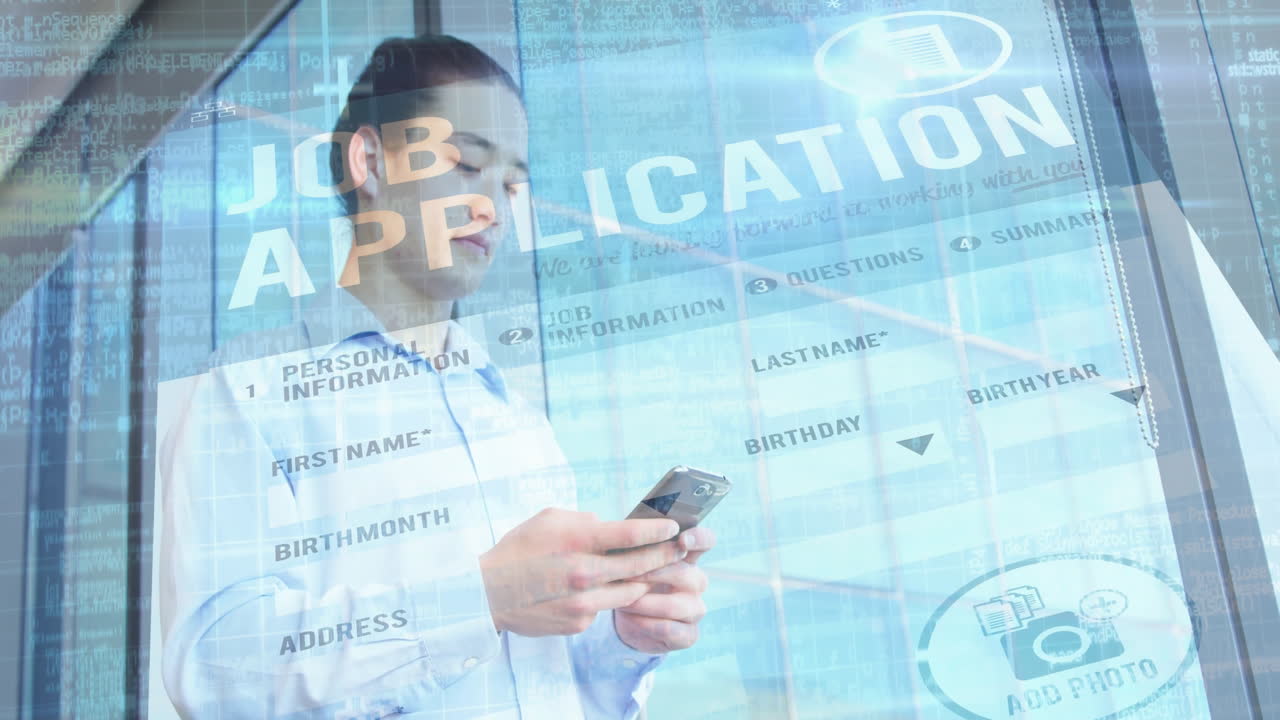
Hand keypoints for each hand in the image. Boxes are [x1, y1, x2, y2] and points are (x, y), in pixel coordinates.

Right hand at [479, 508, 685, 636]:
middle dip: (664, 555)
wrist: (489, 593)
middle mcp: (584, 573)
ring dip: (639, 581)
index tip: (674, 527)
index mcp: (577, 542)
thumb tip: (612, 527)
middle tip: (679, 549)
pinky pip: (605, 607)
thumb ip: (586, 521)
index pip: (632, 535)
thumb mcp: (549, 519)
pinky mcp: (580, 623)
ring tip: (645, 570)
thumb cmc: (519, 550)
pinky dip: (606, 598)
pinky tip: (595, 590)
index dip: (658, 531)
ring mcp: (583, 602)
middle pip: (640, 565)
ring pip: (630, 592)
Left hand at [613, 526, 715, 653]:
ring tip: (622, 601)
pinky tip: (630, 619)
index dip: (699, 539)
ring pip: (675, 605)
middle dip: (652, 574)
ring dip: (644, 603)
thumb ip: (636, 546)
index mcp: (687, 558)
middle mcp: (697, 582)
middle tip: (625, 575)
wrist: (628, 620)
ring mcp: (696, 609)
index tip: (682, 540)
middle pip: (684, 574)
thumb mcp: (633, 562)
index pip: (705, 541)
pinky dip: (645, 624)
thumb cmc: (632, 582)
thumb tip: (622, 529)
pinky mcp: (689, 635)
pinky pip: (669, 629)